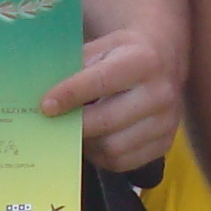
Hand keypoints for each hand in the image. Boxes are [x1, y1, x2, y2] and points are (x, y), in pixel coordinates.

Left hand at [41, 27, 179, 176]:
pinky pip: (123, 162)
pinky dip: (101, 156)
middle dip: (75, 125)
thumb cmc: (121, 55)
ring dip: (87, 143)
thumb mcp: (101, 48)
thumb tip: (43, 95)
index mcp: (143, 60)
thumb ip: (75, 67)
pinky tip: (93, 141)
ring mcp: (167, 122)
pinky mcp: (165, 144)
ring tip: (75, 132)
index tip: (45, 106)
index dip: (70, 95)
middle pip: (106, 121)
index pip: (100, 81)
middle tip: (54, 125)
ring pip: (113, 147)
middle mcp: (161, 92)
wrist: (162, 60)